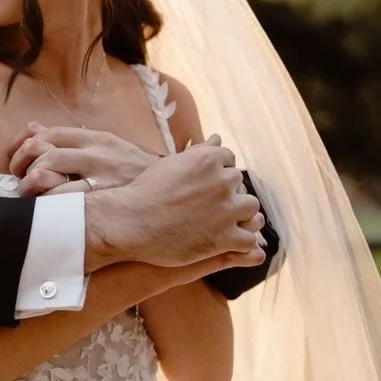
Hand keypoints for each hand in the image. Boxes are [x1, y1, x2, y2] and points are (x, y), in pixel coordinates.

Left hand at [10, 122, 159, 195]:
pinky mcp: (102, 204)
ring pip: (46, 175)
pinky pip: (62, 204)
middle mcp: (98, 155)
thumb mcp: (106, 148)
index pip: (50, 133)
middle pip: (43, 152)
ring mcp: (100, 180)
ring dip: (28, 187)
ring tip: (28, 197)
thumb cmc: (132, 174)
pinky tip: (44, 212)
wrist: (171, 195)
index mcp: (98, 139)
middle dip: (21, 166)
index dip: (24, 144)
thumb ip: (70, 140)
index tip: (15, 158)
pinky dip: (45, 206)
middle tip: (19, 180)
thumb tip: (32, 128)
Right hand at [84, 142, 265, 271]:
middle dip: (228, 195)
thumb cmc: (145, 193)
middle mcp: (222, 181)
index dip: (219, 175)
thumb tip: (217, 138)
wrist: (129, 223)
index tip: (206, 187)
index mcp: (210, 159)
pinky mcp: (224, 238)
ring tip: (225, 224)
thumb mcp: (171, 164)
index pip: (229, 161)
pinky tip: (227, 243)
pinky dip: (241, 242)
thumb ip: (199, 152)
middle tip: (210, 208)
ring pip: (251, 210)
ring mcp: (226, 210)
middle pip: (240, 185)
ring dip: (241, 216)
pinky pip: (248, 240)